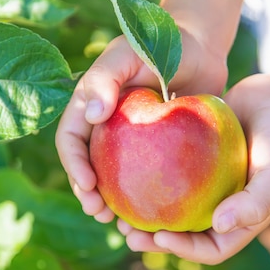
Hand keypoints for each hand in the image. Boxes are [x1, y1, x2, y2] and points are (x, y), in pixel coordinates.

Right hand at [55, 31, 228, 222]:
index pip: (70, 139)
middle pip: (87, 166)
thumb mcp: (129, 53)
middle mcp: (106, 127)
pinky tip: (151, 215)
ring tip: (120, 224)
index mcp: (91, 105)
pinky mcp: (156, 150)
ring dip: (112, 203)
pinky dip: (144, 197)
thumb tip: (92, 116)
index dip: (72, 164)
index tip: (88, 185)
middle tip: (99, 213)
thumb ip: (106, 78)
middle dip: (87, 193)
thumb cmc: (161, 45)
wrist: (199, 50)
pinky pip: (145, 178)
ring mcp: (130, 141)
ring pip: (113, 178)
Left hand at [117, 73, 269, 263]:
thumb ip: (255, 203)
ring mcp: (206, 183)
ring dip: (145, 210)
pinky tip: (126, 168)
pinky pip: (169, 171)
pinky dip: (149, 175)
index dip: (182, 250)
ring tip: (118, 206)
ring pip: (171, 203)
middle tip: (126, 231)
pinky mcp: (195, 159)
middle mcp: (220, 205)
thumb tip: (218, 226)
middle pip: (183, 232)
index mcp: (239, 219)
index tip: (158, 237)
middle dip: (154, 238)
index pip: (209, 248)